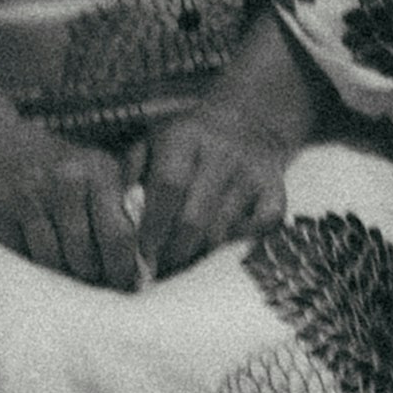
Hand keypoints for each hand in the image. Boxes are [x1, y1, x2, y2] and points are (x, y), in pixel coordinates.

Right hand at [0, 69, 144, 289]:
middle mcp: (64, 181)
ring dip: (59, 275)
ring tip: (65, 273)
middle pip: (84, 258)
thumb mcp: (96, 169)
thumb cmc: (56, 163)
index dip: (123, 270)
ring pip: (51, 262)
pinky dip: (28, 263)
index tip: (124, 285)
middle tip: (92, 283)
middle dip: (90, 277)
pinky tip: (34, 254)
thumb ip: (122, 206)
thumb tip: (145, 264)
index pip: (119, 237)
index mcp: (97, 171)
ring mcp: (26, 195)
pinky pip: (19, 257)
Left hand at [137, 11, 328, 279]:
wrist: (249, 121)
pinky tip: (220, 251)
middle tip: (160, 270)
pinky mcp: (276, 189)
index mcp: (185, 137)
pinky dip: (238, 246)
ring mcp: (252, 171)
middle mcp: (222, 152)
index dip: (152, 226)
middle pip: (194, 216)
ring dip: (199, 255)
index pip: (168, 186)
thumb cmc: (187, 142)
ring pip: (222, 231)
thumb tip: (116, 216)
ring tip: (182, 266)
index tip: (140, 255)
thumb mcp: (153, 142)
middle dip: (173, 252)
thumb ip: (130, 173)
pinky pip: (260, 229)